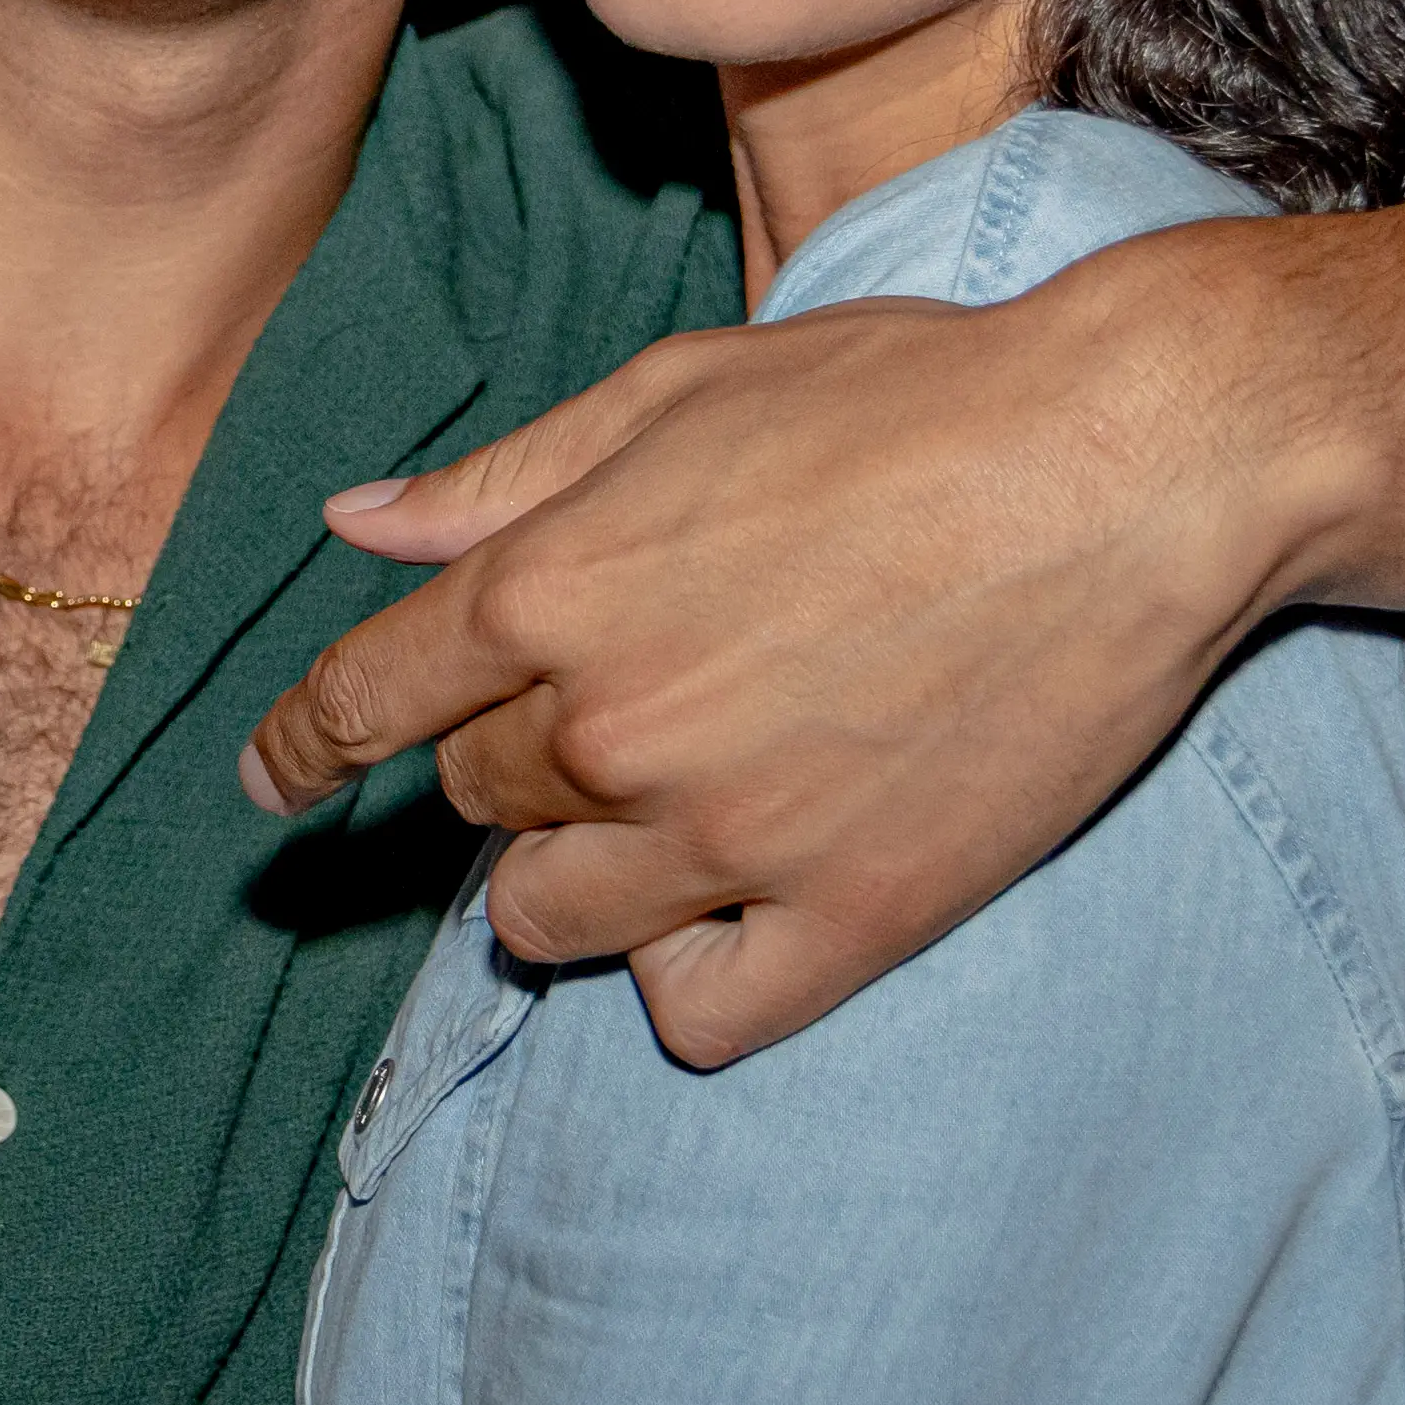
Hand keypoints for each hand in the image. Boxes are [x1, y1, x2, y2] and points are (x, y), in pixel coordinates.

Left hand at [244, 235, 1368, 1064]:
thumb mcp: (678, 393)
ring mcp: (728, 839)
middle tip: (626, 704)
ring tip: (670, 809)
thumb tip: (354, 523)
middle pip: (474, 800)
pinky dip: (688, 972)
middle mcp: (611, 727)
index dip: (300, 747)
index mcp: (554, 586)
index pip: (363, 700)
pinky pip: (695, 1011)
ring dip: (577, 876)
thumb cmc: (909, 397)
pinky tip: (731, 911)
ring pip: (550, 922)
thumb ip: (504, 479)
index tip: (271, 787)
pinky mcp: (850, 916)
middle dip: (512, 761)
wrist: (1132, 464)